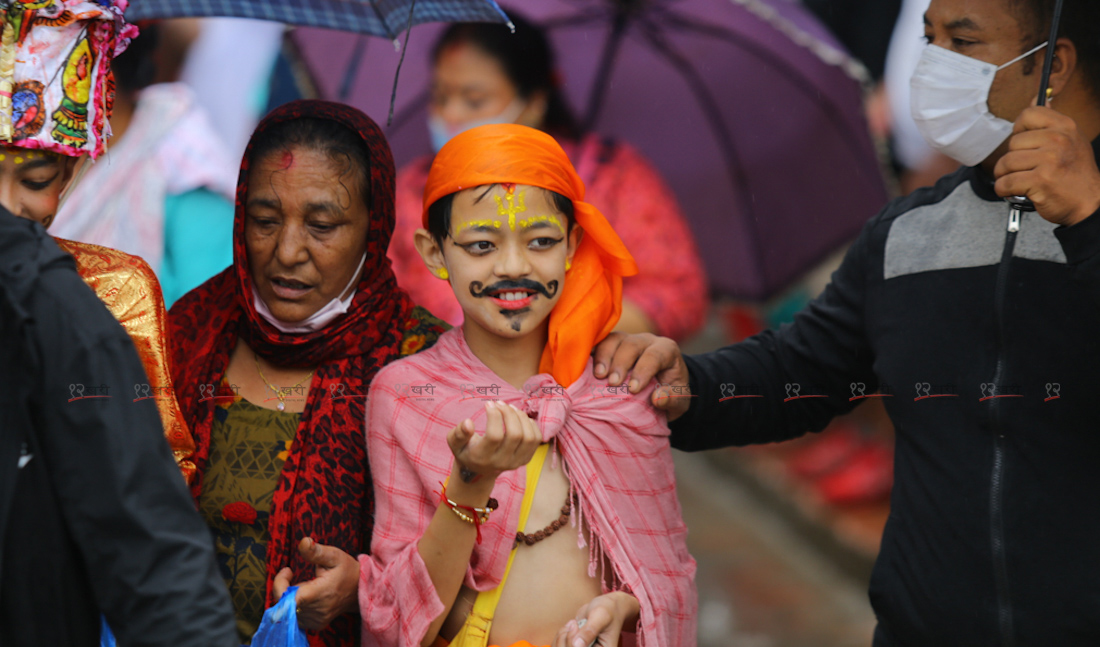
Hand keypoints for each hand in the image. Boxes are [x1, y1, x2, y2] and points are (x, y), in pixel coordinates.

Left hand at [272, 537, 359, 631]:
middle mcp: (317, 610)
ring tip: (304, 585)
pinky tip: (305, 596)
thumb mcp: (334, 555)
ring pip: (288, 611)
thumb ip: (316, 551)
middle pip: (285, 604)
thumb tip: (303, 542)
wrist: (360, 589)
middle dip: (284, 587)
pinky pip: (295, 617)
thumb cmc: (346, 569)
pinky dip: (295, 606)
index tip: (287, 570)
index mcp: (319, 594)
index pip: (288, 599)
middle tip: (292, 574)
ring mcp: (317, 620)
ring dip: (290, 597)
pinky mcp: (316, 624)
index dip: (280, 585)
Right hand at [447, 401, 541, 483]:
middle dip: (509, 414)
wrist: (479, 471)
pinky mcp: (525, 459)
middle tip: (500, 403)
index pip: (494, 436)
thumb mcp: (454, 443)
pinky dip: (531, 424)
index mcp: (482, 458)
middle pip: (515, 435)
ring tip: (510, 408)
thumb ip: (458, 433)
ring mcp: (515, 462)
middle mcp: (501, 462)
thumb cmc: (466, 451)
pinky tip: (519, 417)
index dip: (494, 416)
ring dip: (521, 417)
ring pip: (529, 437)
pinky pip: (536, 439)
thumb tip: (468, 423)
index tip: (488, 404)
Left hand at [553, 592, 639, 646]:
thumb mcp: (601, 617)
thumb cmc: (608, 610)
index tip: (576, 626)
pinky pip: (559, 645)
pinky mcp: (575, 646)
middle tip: (574, 623)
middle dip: (567, 638)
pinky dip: (560, 635)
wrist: (607, 606)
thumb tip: (577, 645)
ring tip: (573, 624)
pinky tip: (570, 626)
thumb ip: (590, 631)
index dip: (572, 643)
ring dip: (562, 636)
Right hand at [591, 332, 690, 420]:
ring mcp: (627, 341)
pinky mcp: (611, 346)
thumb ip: (673, 399)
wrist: (662, 388)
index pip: (654, 355)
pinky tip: (583, 367)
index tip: (633, 389)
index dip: (643, 370)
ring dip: (603, 356)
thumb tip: (658, 398)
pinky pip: (599, 343)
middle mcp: (646, 341)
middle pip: (631, 344)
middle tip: (612, 383)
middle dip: (621, 363)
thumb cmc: (671, 393)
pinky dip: (591, 353)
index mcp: (666, 350)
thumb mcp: (680, 401)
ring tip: (598, 375)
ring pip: (613, 339)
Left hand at [994, 105, 1099, 226]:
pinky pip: (1005, 182)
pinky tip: (1013, 191)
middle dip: (1012, 159)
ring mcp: (1050, 160)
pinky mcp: (1040, 180)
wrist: (1089, 202)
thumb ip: (1051, 123)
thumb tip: (1037, 98)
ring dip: (1005, 175)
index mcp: (1065, 126)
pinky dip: (1003, 189)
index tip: (1024, 143)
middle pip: (1012, 143)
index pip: (1028, 114)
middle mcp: (1058, 140)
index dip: (1019, 129)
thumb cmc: (1075, 173)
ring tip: (1017, 180)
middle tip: (1024, 169)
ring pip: (1006, 163)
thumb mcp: (1071, 140)